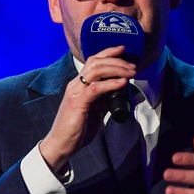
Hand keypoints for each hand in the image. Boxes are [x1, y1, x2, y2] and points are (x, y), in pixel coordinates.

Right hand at [39, 46, 135, 172]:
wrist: (62, 144)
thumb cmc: (76, 129)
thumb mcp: (94, 111)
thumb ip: (103, 100)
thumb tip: (119, 93)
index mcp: (78, 85)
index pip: (92, 61)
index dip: (108, 53)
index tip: (122, 50)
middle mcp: (75, 85)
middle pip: (96, 62)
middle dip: (116, 60)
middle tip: (132, 65)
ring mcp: (75, 92)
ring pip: (96, 71)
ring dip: (116, 69)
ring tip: (130, 72)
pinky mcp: (77, 103)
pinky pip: (96, 88)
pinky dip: (111, 83)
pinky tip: (121, 83)